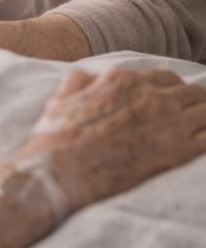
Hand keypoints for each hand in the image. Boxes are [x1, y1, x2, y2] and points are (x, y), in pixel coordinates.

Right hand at [17, 68, 205, 209]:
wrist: (62, 170)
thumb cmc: (57, 137)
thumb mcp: (62, 96)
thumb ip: (81, 81)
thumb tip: (91, 78)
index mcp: (123, 80)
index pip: (164, 77)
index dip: (171, 90)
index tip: (171, 101)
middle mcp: (149, 95)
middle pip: (191, 91)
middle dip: (194, 101)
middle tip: (193, 114)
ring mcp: (166, 122)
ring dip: (205, 115)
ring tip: (202, 126)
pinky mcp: (176, 151)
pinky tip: (204, 143)